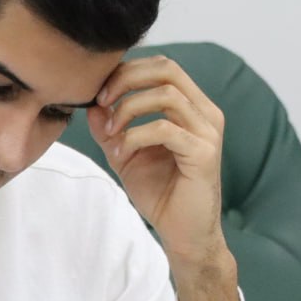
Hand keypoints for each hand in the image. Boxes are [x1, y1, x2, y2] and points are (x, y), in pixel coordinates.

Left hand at [87, 55, 239, 300]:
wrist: (184, 234)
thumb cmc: (160, 193)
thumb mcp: (125, 154)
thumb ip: (110, 128)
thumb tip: (91, 105)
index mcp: (191, 107)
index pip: (162, 67)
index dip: (127, 70)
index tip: (99, 92)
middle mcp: (205, 113)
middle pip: (167, 70)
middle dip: (126, 79)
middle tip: (101, 100)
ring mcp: (208, 132)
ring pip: (166, 95)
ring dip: (128, 110)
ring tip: (111, 134)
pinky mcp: (204, 154)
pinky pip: (165, 129)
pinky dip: (136, 136)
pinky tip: (121, 152)